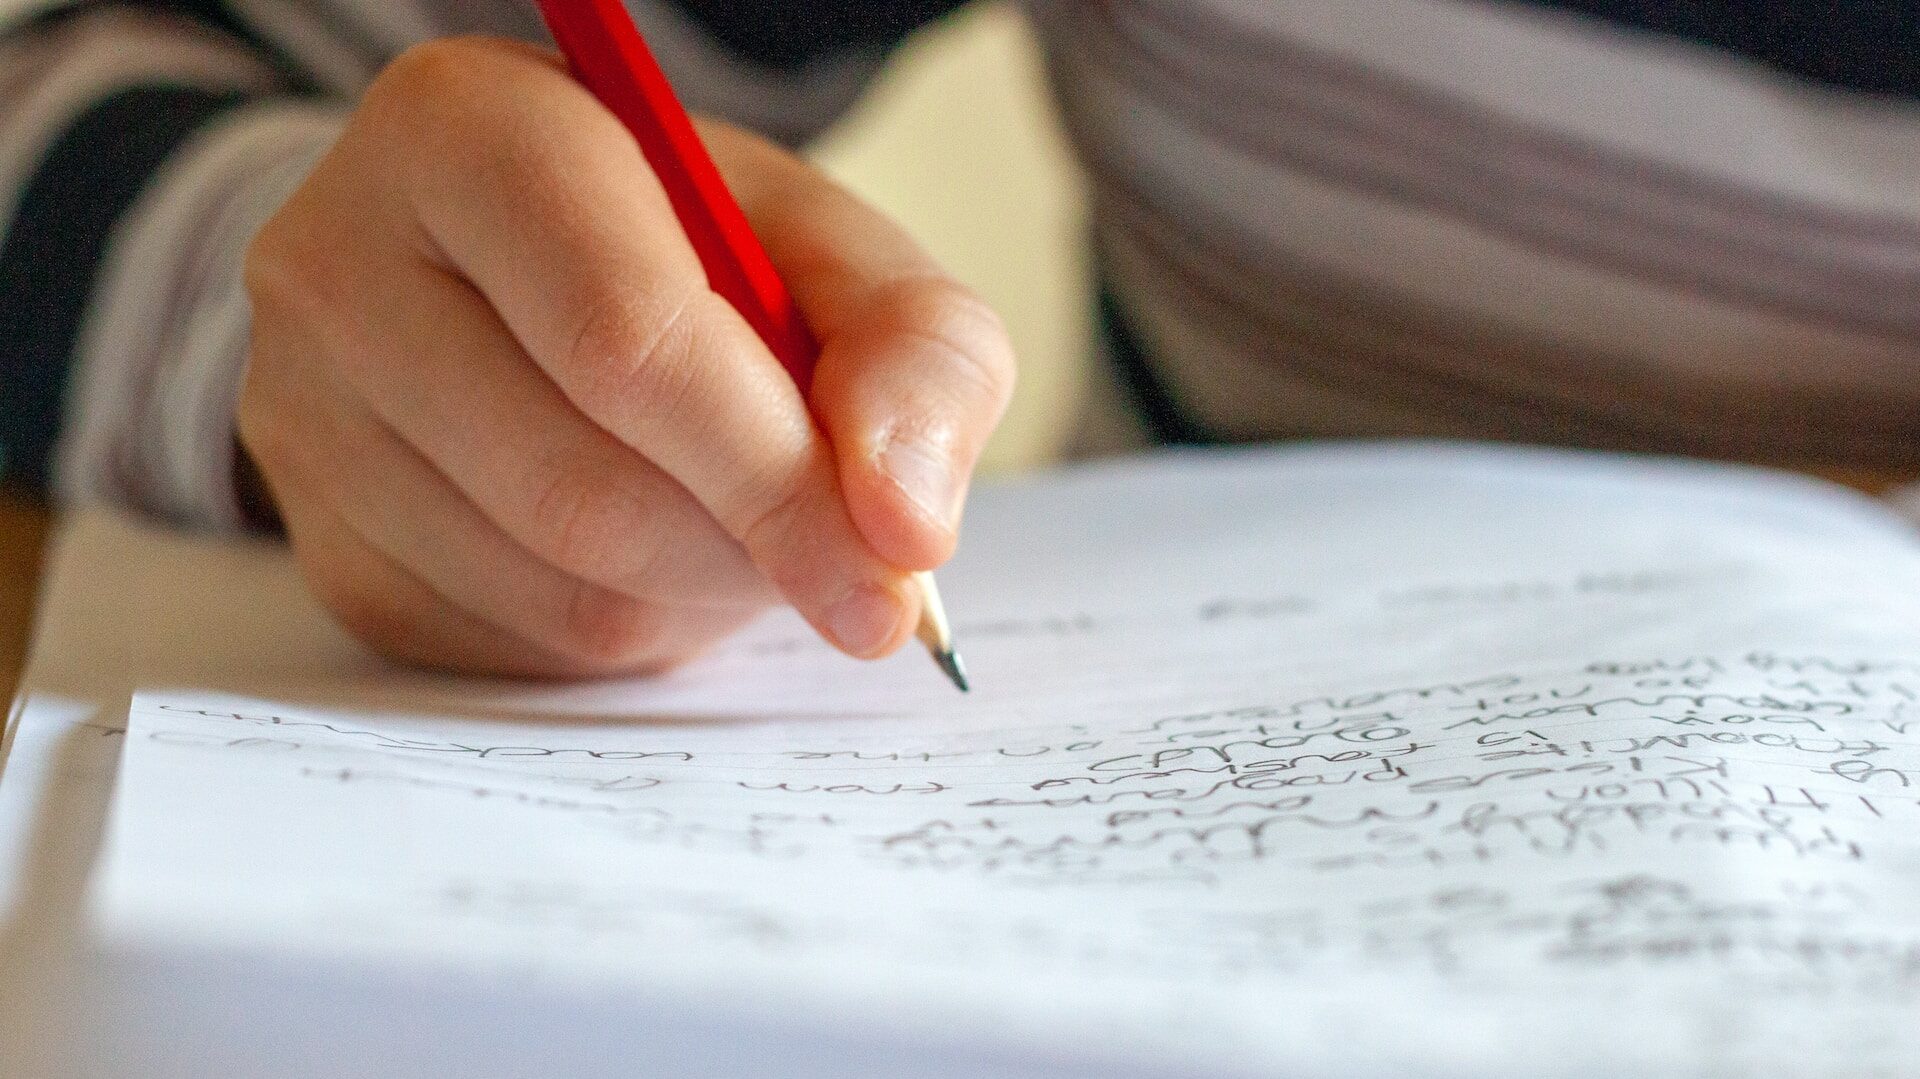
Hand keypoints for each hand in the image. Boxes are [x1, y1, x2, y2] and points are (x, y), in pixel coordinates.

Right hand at [238, 37, 1014, 677]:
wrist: (536, 281)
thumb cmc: (695, 253)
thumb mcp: (833, 254)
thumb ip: (917, 353)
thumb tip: (905, 524)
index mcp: (469, 131)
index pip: (625, 340)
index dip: (776, 475)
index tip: (886, 571)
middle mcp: (338, 264)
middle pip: (583, 486)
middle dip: (748, 548)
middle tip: (831, 554)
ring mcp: (303, 416)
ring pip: (552, 586)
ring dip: (696, 593)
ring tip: (734, 522)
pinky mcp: (319, 542)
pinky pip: (511, 647)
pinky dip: (625, 629)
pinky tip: (648, 555)